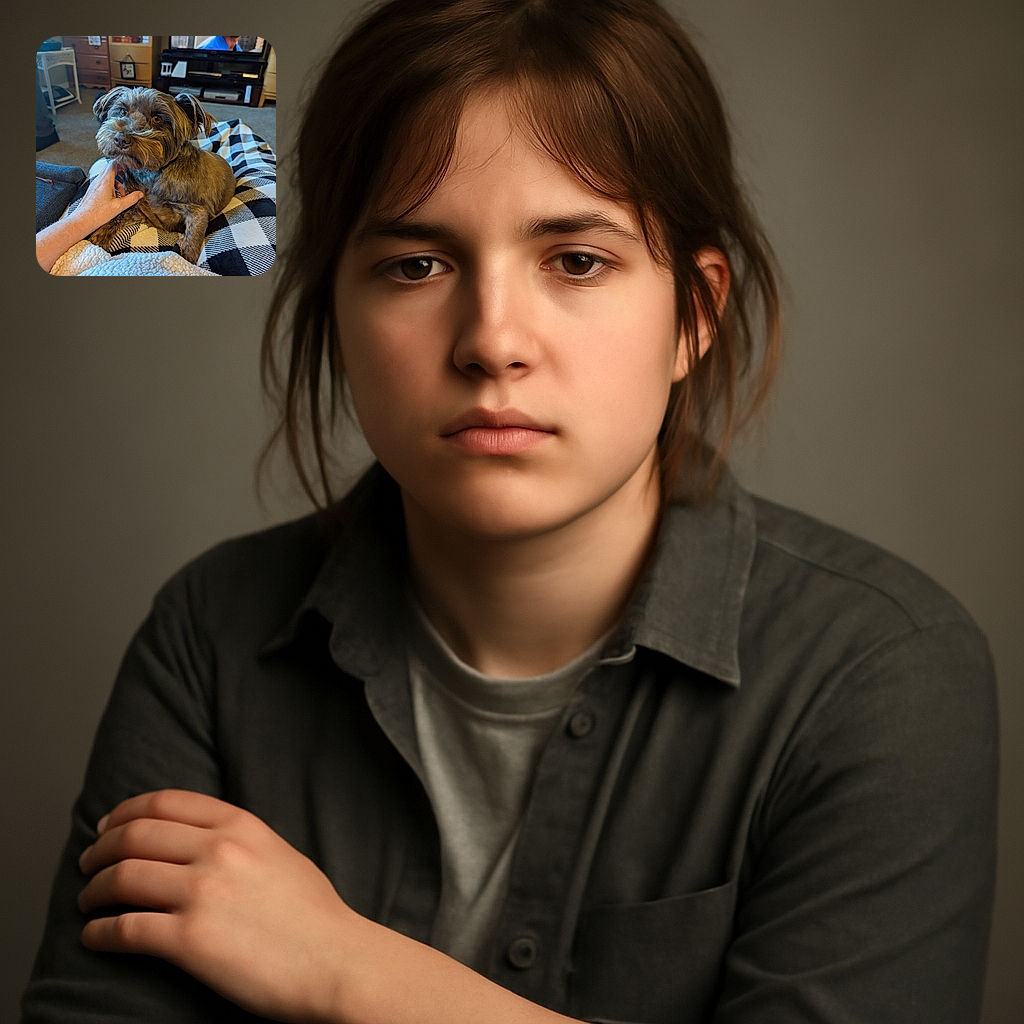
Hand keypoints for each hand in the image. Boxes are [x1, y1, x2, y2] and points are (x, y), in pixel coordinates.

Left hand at [74, 160, 143, 234]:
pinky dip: (110, 187)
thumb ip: (131, 199)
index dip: (122, 164)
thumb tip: (139, 194)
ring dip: (116, 182)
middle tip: (127, 180)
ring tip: (121, 194)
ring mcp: (94, 185)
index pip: (113, 164)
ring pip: (107, 177)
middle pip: (110, 169)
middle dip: (120, 174)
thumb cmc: (97, 213)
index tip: (128, 168)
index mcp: (105, 181)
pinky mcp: (92, 190)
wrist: (84, 219)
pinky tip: (113, 197)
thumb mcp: (119, 207)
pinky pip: (103, 183)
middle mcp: (98, 180)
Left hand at [78, 789, 354, 1022]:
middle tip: (89, 863)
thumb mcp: (280, 853)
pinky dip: (99, 932)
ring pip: (122, 877)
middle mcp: (218, 851)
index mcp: (241, 826)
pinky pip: (125, 929)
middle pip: (135, 835)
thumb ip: (241, 841)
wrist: (336, 961)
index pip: (164, 803)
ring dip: (94, 889)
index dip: (125, 811)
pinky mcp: (190, 941)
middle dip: (101, 849)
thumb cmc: (316, 916)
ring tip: (88, 900)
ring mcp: (202, 893)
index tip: (109, 824)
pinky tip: (94, 936)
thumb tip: (201, 843)